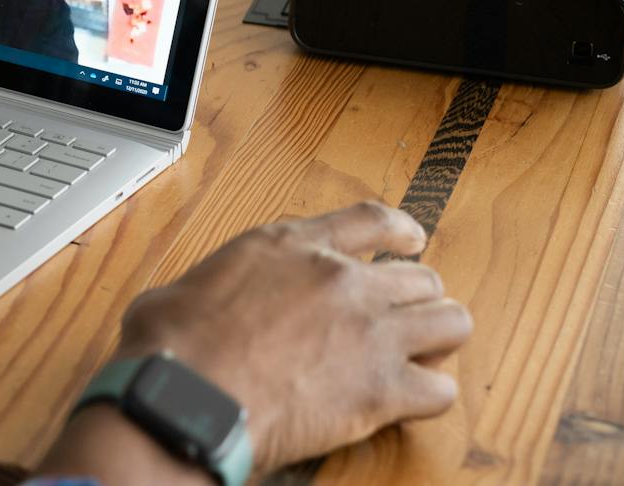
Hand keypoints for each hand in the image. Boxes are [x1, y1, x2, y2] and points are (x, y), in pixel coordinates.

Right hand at [37, 201, 471, 479]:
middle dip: (416, 298)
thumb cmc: (174, 346)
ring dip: (437, 339)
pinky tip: (412, 402)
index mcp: (289, 246)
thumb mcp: (187, 288)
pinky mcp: (382, 389)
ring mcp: (369, 332)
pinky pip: (440, 390)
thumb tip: (197, 307)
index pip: (368, 220)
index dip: (400, 230)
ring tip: (424, 355)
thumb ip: (217, 288)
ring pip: (449, 323)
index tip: (412, 241)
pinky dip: (430, 396)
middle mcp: (340, 279)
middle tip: (405, 318)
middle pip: (420, 276)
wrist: (188, 394)